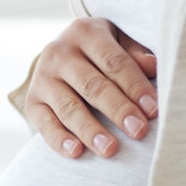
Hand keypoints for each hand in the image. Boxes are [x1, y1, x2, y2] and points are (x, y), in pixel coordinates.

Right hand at [23, 17, 157, 158]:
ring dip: (90, 130)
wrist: (63, 56)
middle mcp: (59, 52)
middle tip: (138, 130)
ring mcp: (42, 77)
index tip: (153, 109)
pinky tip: (76, 152)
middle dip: (117, 109)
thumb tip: (154, 67)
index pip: (113, 62)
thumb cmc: (103, 52)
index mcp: (85, 33)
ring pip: (69, 107)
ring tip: (110, 149)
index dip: (135, 86)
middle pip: (92, 85)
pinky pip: (44, 123)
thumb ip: (135, 53)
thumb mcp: (120, 42)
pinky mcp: (32, 101)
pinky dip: (59, 139)